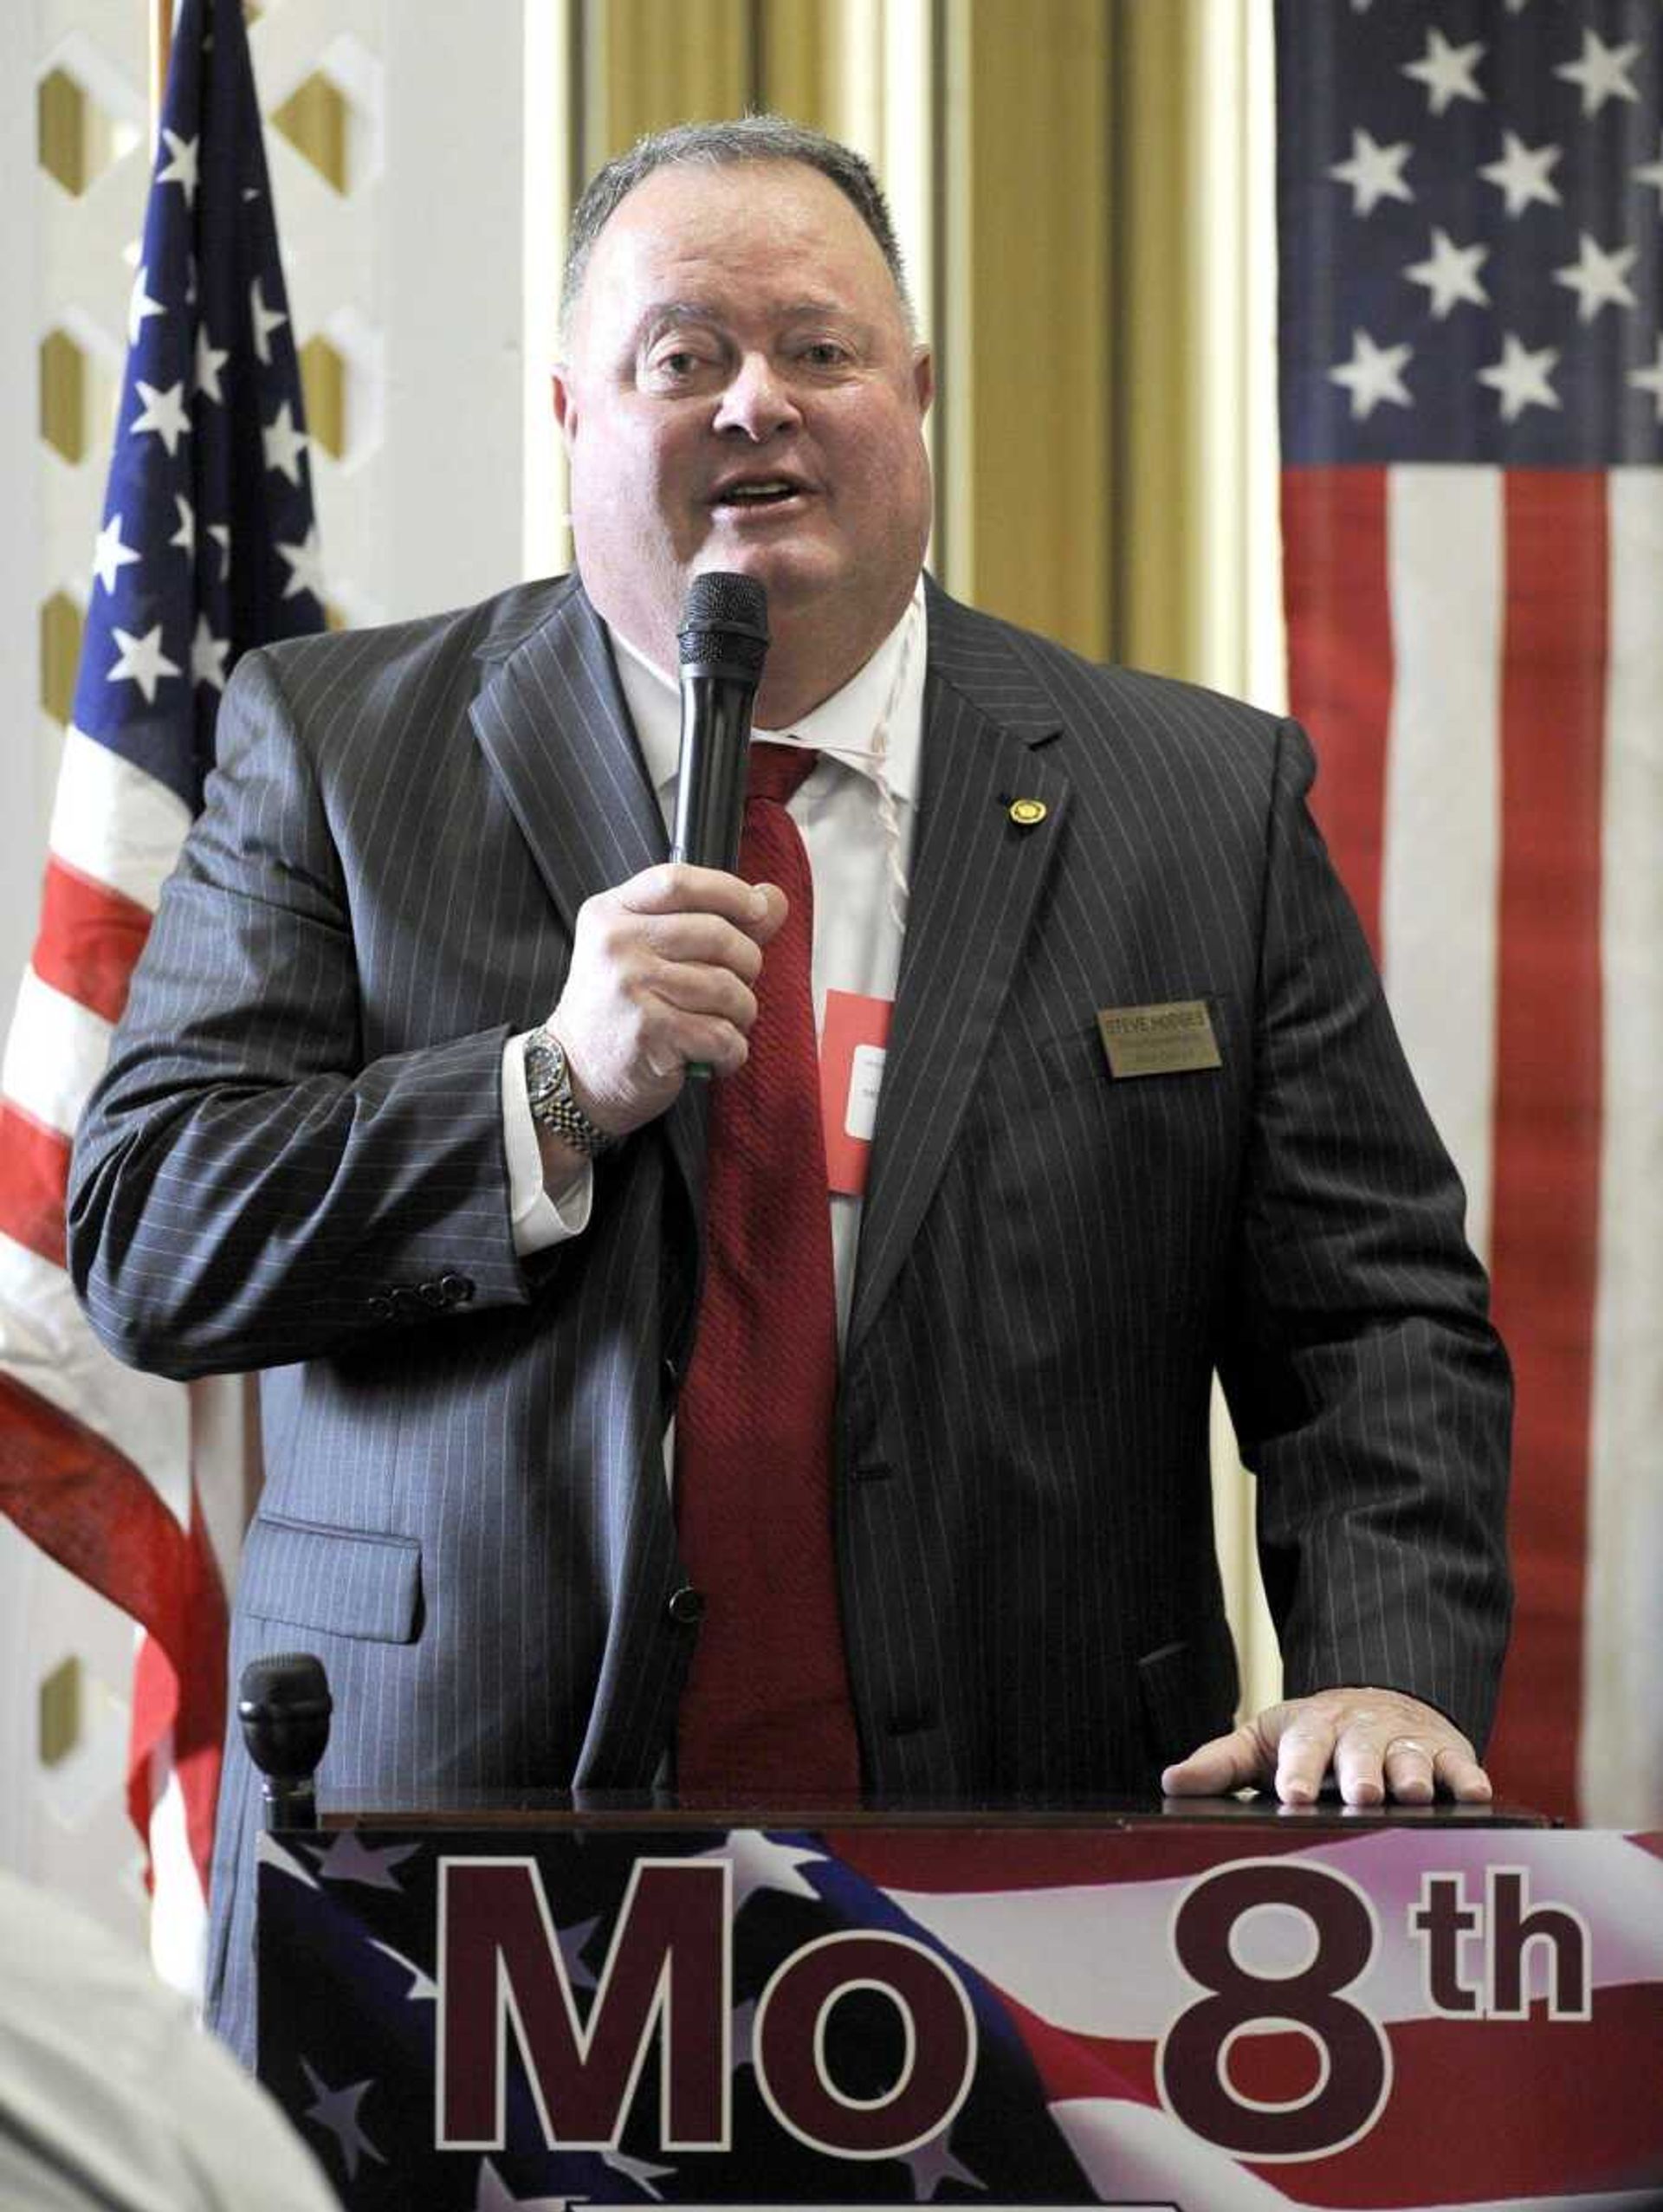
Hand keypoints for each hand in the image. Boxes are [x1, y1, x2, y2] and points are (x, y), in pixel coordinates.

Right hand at [544, 862, 787, 1140]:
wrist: (576, 1074)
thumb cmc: (623, 1009)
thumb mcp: (651, 951)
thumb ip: (714, 920)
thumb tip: (773, 898)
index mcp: (612, 913)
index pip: (678, 882)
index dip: (729, 891)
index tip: (757, 910)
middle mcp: (616, 944)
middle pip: (716, 934)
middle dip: (746, 964)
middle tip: (739, 986)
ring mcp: (630, 987)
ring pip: (726, 987)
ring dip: (742, 1013)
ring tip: (725, 1024)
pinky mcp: (648, 1033)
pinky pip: (721, 1034)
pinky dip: (732, 1051)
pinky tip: (716, 1056)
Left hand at [1161, 1686, 1492, 1807]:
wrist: (1380, 1700)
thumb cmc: (1315, 1738)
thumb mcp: (1264, 1741)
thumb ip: (1220, 1763)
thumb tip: (1170, 1783)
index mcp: (1313, 1728)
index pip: (1301, 1749)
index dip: (1297, 1772)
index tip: (1292, 1796)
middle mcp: (1361, 1732)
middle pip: (1359, 1751)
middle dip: (1359, 1773)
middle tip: (1358, 1796)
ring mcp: (1406, 1742)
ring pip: (1411, 1757)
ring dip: (1412, 1775)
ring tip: (1412, 1796)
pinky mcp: (1448, 1752)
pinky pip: (1462, 1764)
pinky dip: (1469, 1778)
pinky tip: (1477, 1794)